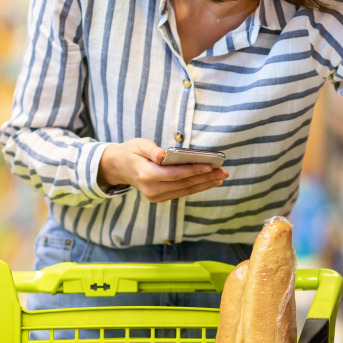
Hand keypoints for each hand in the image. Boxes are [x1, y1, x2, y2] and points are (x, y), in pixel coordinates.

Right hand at [99, 139, 227, 202]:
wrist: (119, 167)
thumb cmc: (132, 152)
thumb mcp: (139, 145)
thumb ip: (152, 150)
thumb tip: (163, 156)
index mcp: (146, 175)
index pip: (175, 174)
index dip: (193, 171)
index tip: (210, 166)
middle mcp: (152, 189)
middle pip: (184, 184)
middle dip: (205, 178)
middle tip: (223, 171)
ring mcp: (156, 196)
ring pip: (185, 190)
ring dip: (205, 184)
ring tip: (221, 176)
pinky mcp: (160, 197)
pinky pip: (182, 192)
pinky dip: (197, 187)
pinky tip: (210, 181)